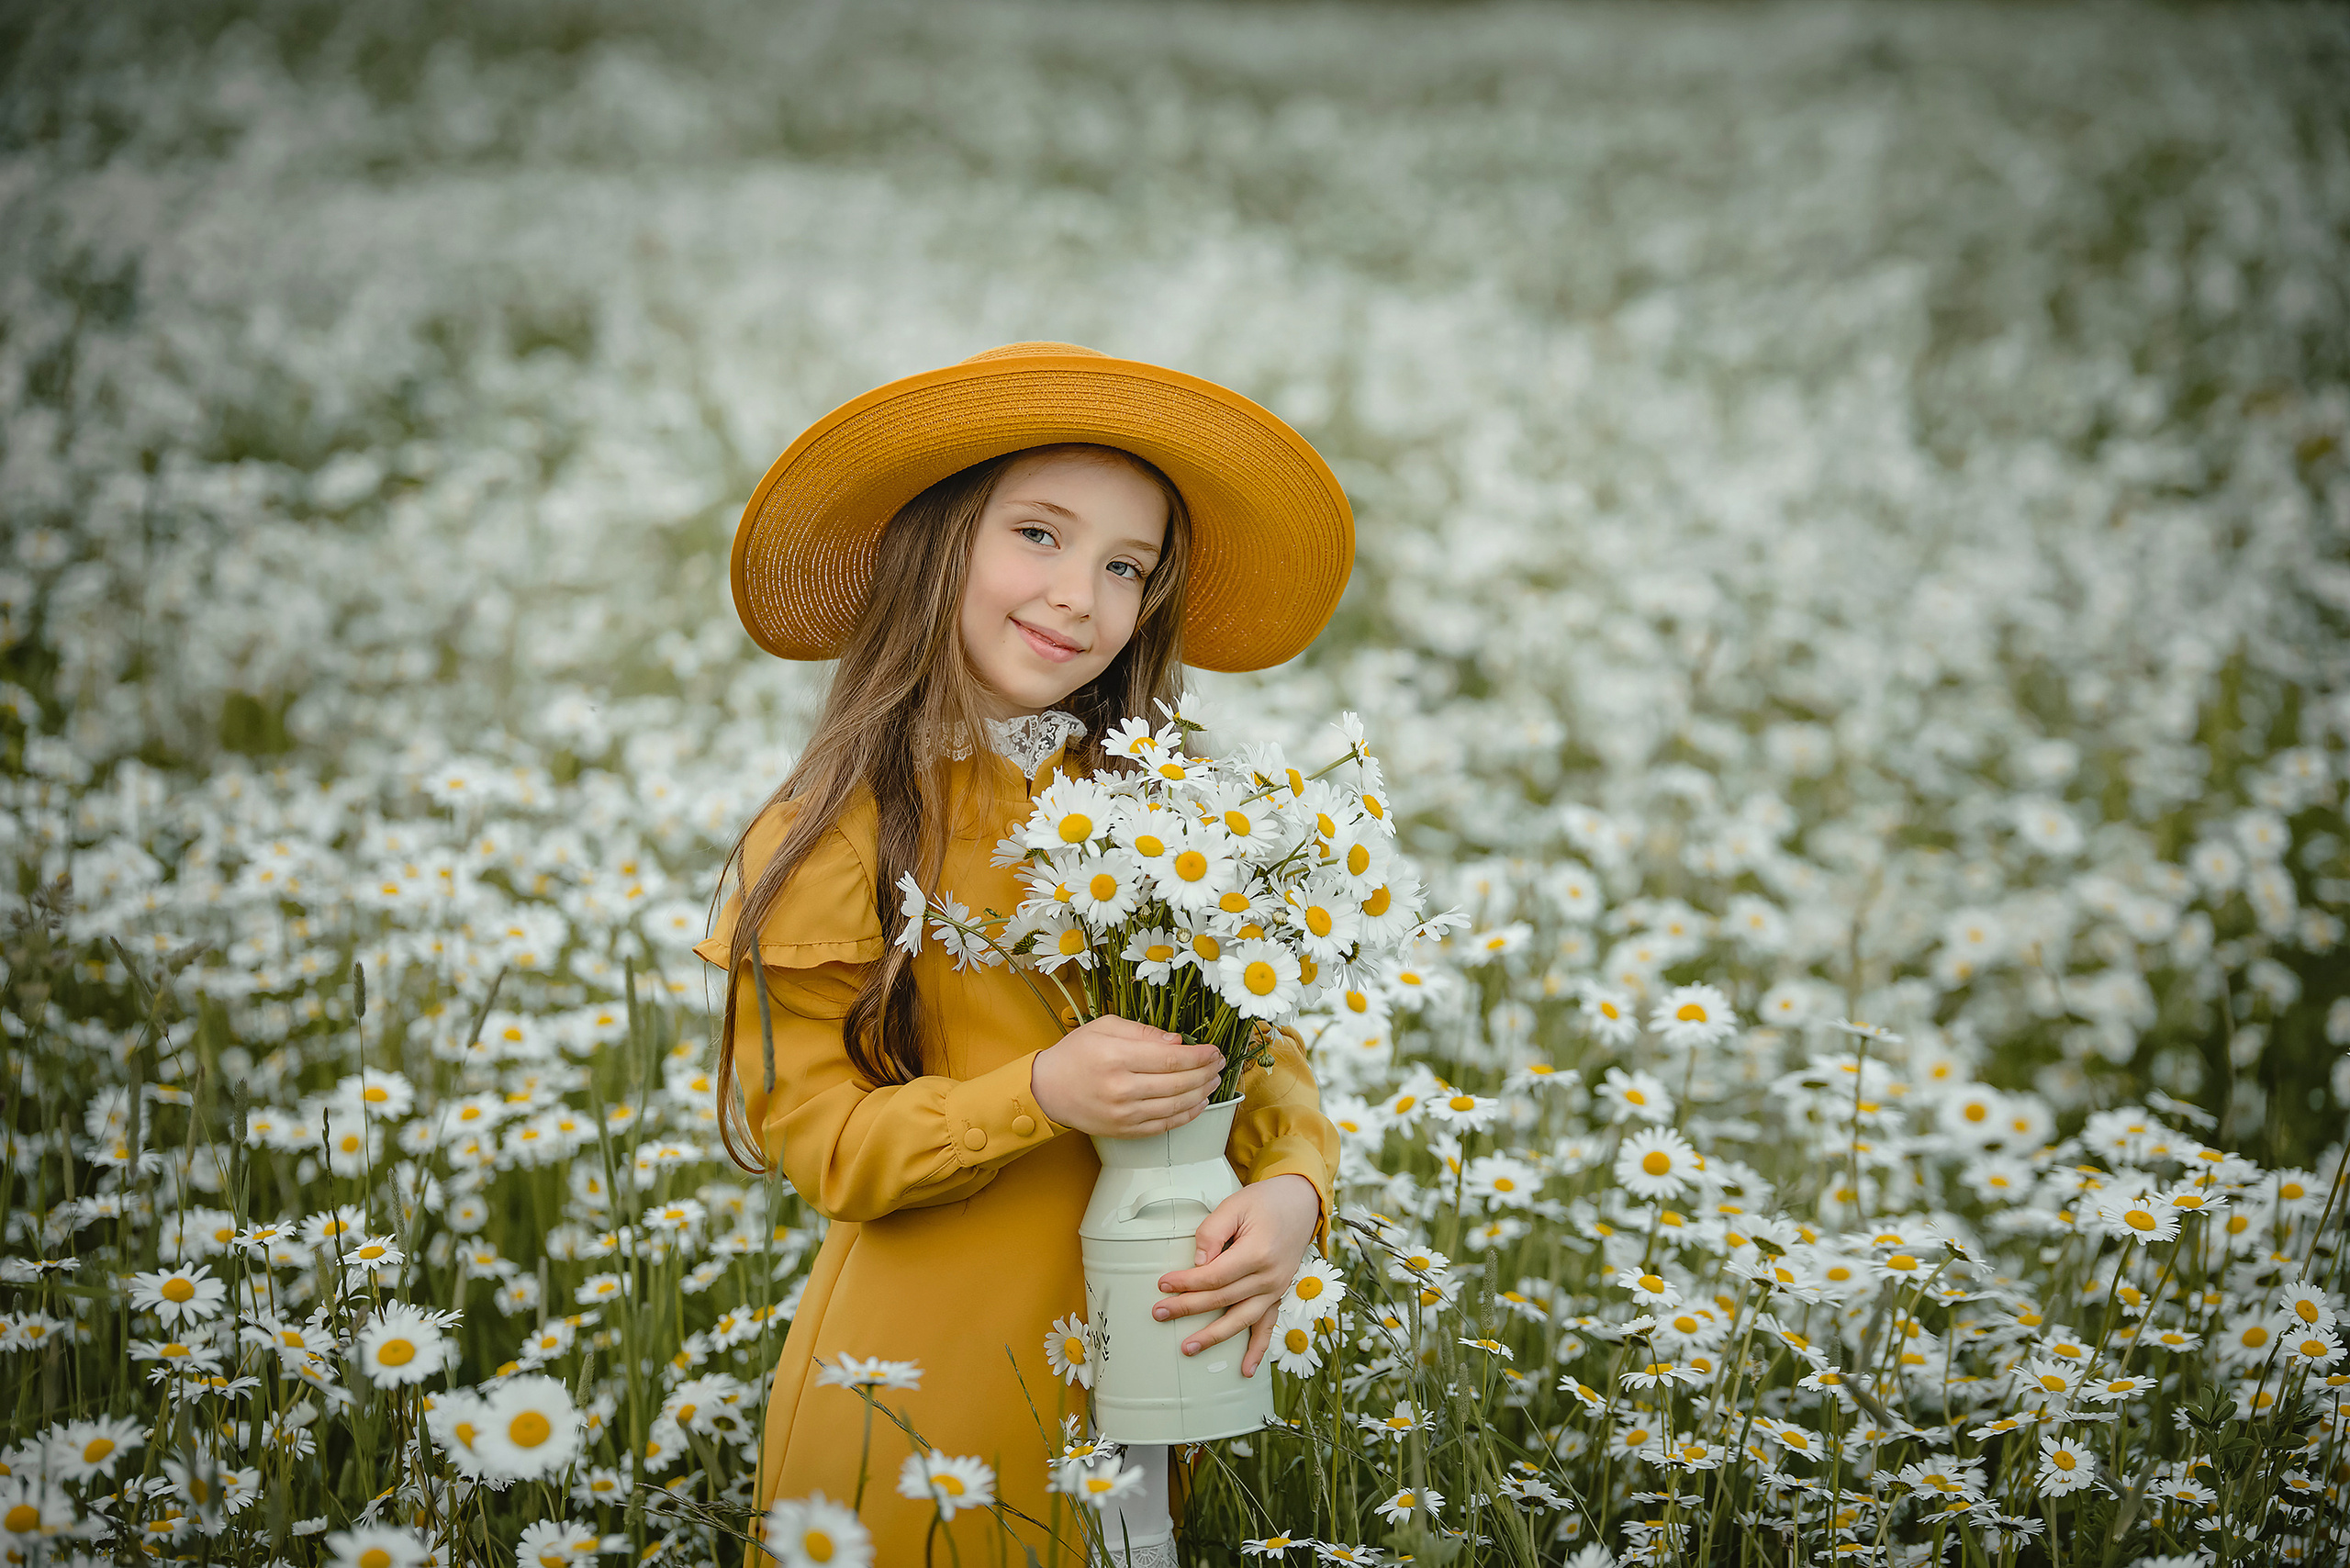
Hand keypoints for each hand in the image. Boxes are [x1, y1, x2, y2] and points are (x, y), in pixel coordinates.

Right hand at [1029, 1016, 1223, 1137]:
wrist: (1047, 1089)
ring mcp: (1124, 1114)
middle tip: (1219, 1064)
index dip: (1200, 1055)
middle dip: (1205, 1072)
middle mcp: (1122, 1088)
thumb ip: (1143, 1032)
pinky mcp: (1124, 1131)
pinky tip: (1198, 1104)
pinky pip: (1164, 1125)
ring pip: (1175, 1106)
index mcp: (1117, 1057)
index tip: (1214, 1050)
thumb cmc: (1075, 1054)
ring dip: (1201, 1094)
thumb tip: (1177, 1042)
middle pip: (1178, 1083)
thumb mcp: (1104, 1027)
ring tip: (1213, 1081)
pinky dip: (1186, 1116)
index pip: (1171, 1058)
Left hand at [1151, 1173, 1320, 1376]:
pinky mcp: (1278, 1295)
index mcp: (1258, 1253)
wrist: (1301, 1204)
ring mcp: (1276, 1289)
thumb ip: (1212, 1232)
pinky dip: (1258, 1349)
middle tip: (1159, 1313)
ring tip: (1187, 1348)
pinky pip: (1268, 1326)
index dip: (1186, 1283)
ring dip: (1213, 1336)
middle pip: (1222, 1299)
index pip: (1214, 1277)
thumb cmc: (1265, 1202)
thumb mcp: (1235, 1205)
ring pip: (1241, 1319)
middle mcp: (1269, 1277)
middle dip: (1187, 1308)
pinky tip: (1246, 1369)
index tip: (1164, 1284)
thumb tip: (1197, 1264)